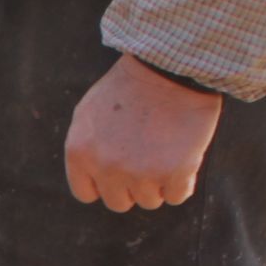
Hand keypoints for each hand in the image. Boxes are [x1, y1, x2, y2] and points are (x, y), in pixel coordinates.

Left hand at [65, 54, 222, 211]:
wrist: (172, 64)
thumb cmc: (132, 84)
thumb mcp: (90, 111)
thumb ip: (85, 145)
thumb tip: (90, 176)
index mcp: (80, 152)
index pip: (87, 193)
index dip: (105, 184)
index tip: (120, 170)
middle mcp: (106, 167)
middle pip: (119, 201)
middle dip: (132, 185)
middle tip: (148, 158)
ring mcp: (140, 172)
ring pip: (149, 201)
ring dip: (159, 183)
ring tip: (167, 151)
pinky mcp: (175, 172)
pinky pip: (178, 196)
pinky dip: (183, 183)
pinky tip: (185, 159)